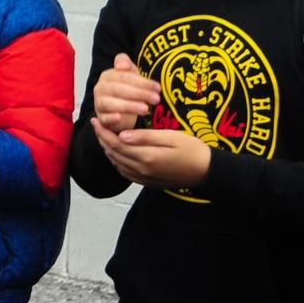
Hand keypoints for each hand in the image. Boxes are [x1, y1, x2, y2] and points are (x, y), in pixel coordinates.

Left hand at [92, 121, 212, 189]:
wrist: (207, 171)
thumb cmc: (192, 150)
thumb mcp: (170, 137)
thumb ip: (145, 137)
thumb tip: (121, 134)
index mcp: (147, 157)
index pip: (116, 143)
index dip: (102, 132)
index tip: (95, 120)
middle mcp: (142, 170)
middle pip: (113, 153)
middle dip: (101, 139)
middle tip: (96, 125)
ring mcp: (144, 178)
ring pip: (117, 163)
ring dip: (108, 150)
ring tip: (103, 136)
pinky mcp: (148, 183)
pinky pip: (125, 173)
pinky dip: (117, 161)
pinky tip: (117, 152)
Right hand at [93, 54, 160, 133]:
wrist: (118, 109)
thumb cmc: (126, 89)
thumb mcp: (129, 74)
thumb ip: (125, 62)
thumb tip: (123, 65)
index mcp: (108, 76)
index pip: (124, 77)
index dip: (141, 82)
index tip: (158, 87)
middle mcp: (101, 89)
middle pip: (118, 89)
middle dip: (139, 94)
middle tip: (156, 99)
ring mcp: (99, 104)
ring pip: (111, 103)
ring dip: (129, 106)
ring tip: (146, 109)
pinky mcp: (101, 119)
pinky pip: (104, 118)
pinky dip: (111, 118)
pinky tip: (119, 117)